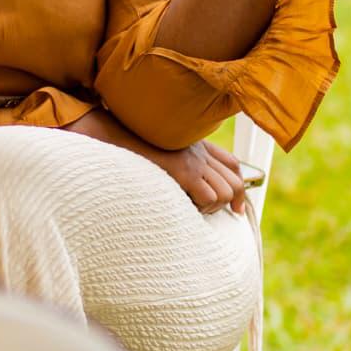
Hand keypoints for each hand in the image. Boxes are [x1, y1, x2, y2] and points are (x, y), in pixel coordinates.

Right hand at [64, 108, 252, 214]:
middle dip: (232, 200)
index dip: (238, 185)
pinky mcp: (185, 171)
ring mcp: (194, 160)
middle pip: (235, 179)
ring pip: (226, 191)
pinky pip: (210, 197)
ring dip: (214, 206)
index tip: (234, 206)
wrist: (112, 137)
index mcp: (194, 144)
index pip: (231, 162)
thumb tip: (174, 185)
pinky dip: (201, 208)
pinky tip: (185, 207)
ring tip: (195, 209)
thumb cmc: (126, 149)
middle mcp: (199, 151)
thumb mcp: (154, 152)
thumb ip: (168, 162)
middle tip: (222, 213)